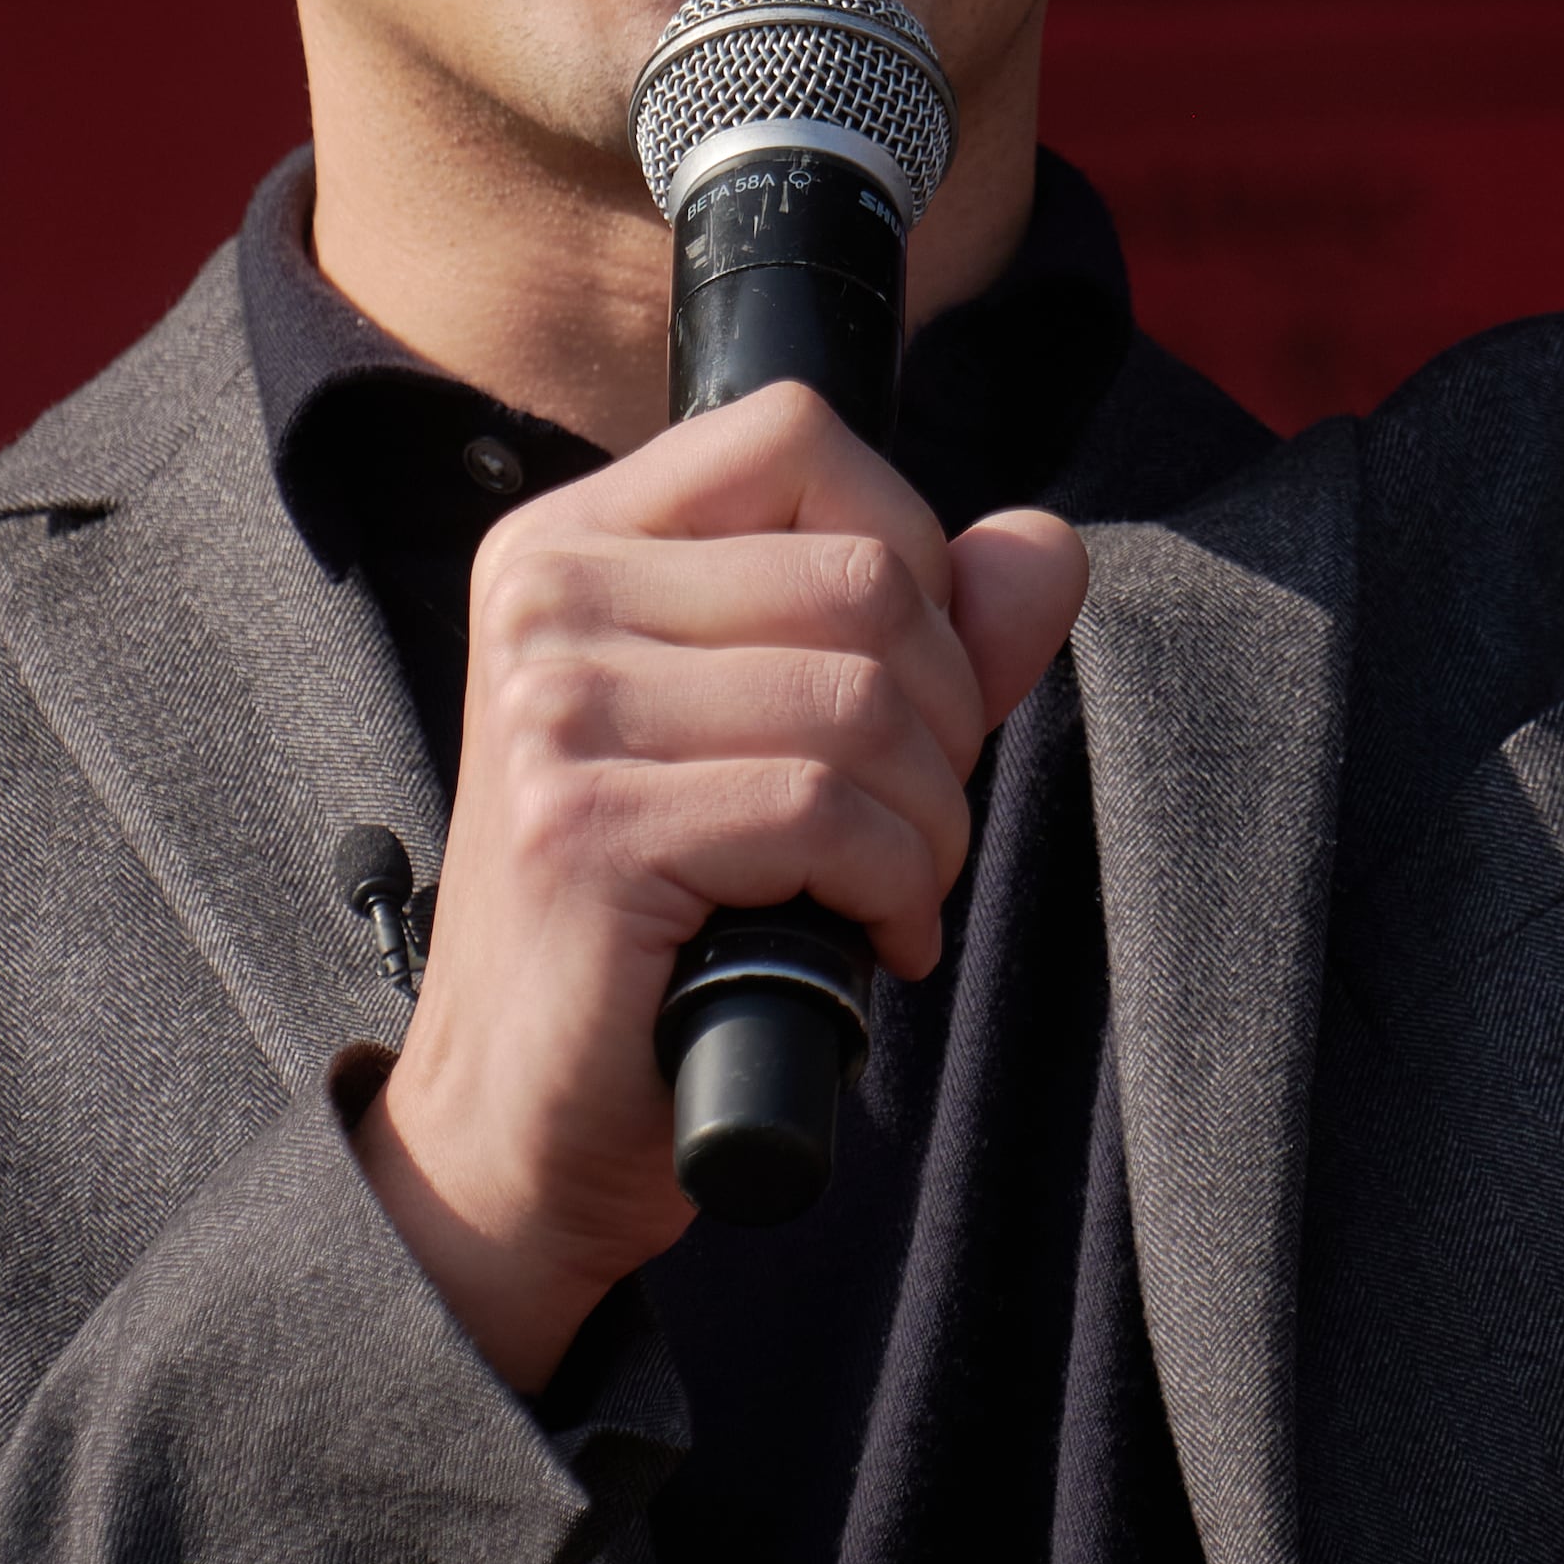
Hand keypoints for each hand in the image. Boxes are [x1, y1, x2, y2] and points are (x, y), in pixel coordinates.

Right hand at [352, 384, 1085, 1389]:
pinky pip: (830, 811)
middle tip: (906, 827)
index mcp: (572, 540)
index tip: (897, 687)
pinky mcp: (589, 831)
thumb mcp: (790, 742)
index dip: (907, 554)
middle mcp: (545, 597)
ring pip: (868, 700)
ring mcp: (555, 710)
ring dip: (932, 823)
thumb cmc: (664, 928)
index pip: (800, 434)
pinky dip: (897, 889)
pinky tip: (870, 942)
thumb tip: (1045, 547)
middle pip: (867, 575)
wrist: (518, 1129)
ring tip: (890, 891)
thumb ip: (926, 634)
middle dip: (946, 719)